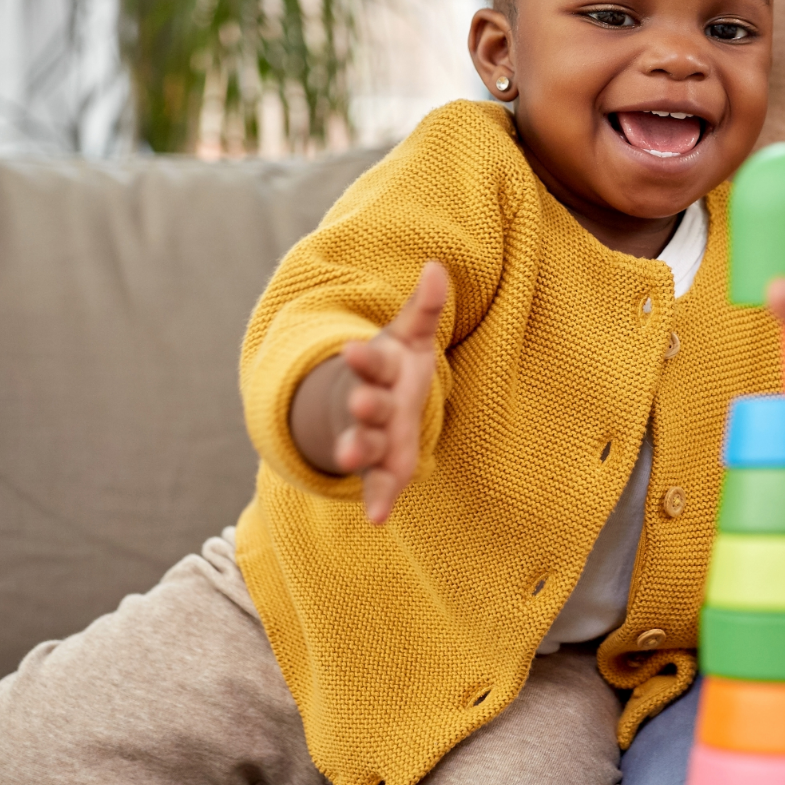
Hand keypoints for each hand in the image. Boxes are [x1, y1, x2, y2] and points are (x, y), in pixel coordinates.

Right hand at [286, 260, 446, 523]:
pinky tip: (376, 518)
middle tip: (357, 404)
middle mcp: (371, 404)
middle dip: (362, 406)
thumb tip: (436, 266)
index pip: (370, 361)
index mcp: (378, 369)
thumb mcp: (411, 337)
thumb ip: (424, 308)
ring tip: (347, 457)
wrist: (370, 405)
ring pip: (365, 444)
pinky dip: (377, 499)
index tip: (350, 349)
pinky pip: (379, 484)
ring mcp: (375, 437)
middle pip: (365, 405)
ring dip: (357, 449)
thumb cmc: (396, 367)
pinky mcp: (384, 468)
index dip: (361, 357)